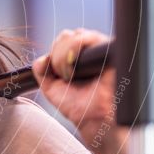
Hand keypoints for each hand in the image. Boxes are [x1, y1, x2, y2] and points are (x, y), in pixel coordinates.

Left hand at [31, 28, 119, 149]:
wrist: (94, 119)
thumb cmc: (78, 105)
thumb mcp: (51, 88)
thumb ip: (41, 72)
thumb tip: (41, 59)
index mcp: (78, 56)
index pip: (63, 39)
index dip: (55, 51)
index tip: (55, 71)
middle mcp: (91, 50)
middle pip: (68, 35)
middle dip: (58, 56)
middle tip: (64, 76)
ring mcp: (101, 49)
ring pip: (77, 35)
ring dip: (66, 54)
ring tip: (71, 75)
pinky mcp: (111, 50)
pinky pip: (92, 38)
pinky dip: (79, 47)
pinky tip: (79, 67)